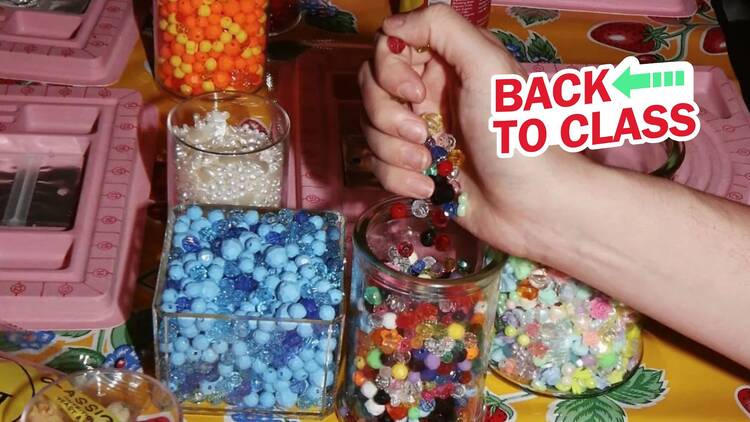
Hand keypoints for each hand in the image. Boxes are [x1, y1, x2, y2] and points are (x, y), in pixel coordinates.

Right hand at [359, 5, 591, 257]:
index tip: (415, 93)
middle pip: (371, 89)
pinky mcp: (415, 168)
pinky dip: (399, 178)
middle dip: (388, 116)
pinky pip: (380, 165)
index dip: (390, 70)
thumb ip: (441, 27)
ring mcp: (420, 132)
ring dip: (394, 151)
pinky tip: (429, 185)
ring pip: (372, 129)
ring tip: (429, 164)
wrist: (530, 204)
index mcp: (447, 62)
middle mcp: (429, 93)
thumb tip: (391, 24)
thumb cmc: (516, 133)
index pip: (389, 48)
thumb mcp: (488, 65)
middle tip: (422, 134)